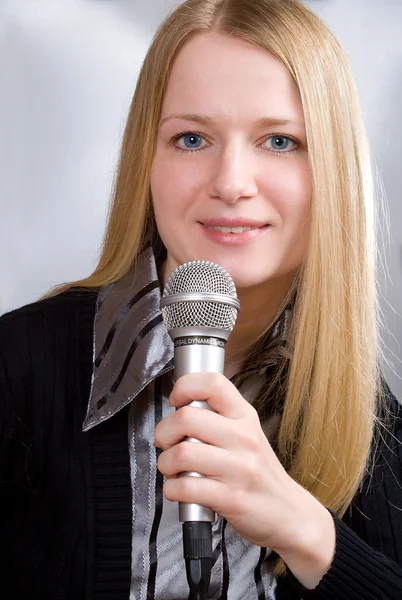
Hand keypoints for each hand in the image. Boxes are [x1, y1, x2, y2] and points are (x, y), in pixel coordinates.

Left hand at [154, 372, 334, 586]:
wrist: (288, 512)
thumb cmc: (259, 472)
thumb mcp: (248, 434)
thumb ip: (219, 418)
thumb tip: (179, 409)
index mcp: (245, 417)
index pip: (213, 383)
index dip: (185, 386)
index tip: (176, 401)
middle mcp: (243, 438)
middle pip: (186, 418)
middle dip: (164, 432)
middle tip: (166, 442)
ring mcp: (239, 468)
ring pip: (182, 453)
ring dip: (166, 463)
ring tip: (172, 469)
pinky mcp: (231, 498)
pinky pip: (185, 488)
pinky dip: (172, 489)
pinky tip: (179, 489)